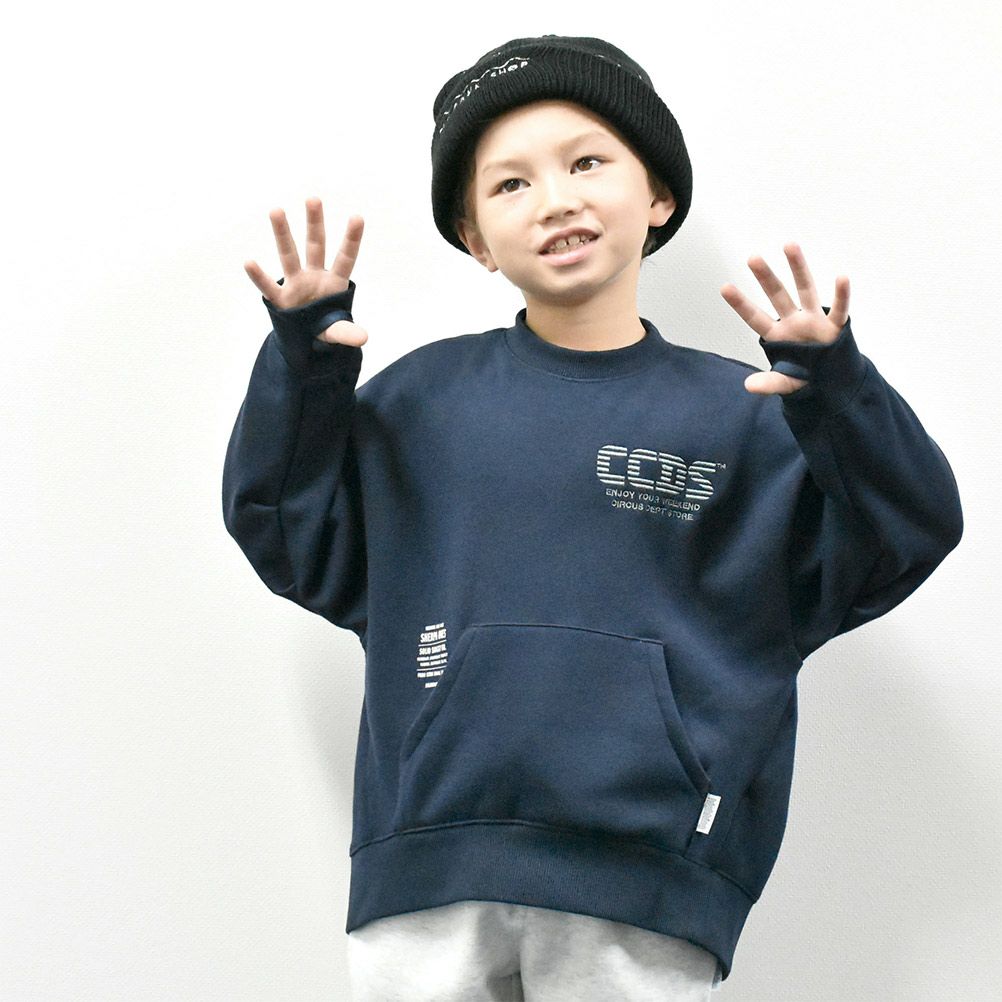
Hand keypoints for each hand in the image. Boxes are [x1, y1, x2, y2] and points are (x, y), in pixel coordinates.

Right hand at [244, 198, 367, 346]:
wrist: (305, 338)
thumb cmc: (325, 326)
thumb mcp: (337, 330)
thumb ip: (347, 332)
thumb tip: (362, 338)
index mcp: (334, 282)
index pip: (345, 258)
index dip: (351, 239)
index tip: (358, 217)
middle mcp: (314, 276)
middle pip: (315, 246)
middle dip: (315, 223)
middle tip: (313, 198)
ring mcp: (295, 284)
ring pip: (288, 255)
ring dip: (282, 233)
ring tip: (276, 210)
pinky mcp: (280, 299)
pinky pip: (268, 287)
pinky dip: (258, 277)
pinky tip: (249, 262)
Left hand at [720, 242, 849, 394]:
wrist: (833, 381)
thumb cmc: (805, 376)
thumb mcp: (785, 382)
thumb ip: (769, 383)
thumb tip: (749, 386)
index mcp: (777, 336)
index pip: (755, 317)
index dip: (741, 304)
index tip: (724, 287)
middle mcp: (794, 322)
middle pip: (778, 295)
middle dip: (766, 277)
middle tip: (752, 257)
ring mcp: (815, 320)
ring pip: (806, 289)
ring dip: (798, 268)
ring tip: (789, 245)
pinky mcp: (835, 326)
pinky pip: (840, 309)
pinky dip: (842, 294)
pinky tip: (842, 277)